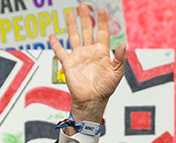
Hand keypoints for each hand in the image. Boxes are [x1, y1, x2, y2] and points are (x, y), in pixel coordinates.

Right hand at [48, 4, 126, 122]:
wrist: (92, 100)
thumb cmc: (105, 88)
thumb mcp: (117, 73)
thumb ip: (120, 59)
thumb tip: (123, 45)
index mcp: (102, 52)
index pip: (102, 33)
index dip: (102, 22)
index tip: (101, 11)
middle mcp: (90, 52)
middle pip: (87, 31)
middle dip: (85, 18)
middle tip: (83, 6)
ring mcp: (79, 57)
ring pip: (74, 37)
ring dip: (72, 25)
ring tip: (70, 13)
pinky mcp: (69, 64)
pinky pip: (61, 52)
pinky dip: (56, 44)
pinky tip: (52, 36)